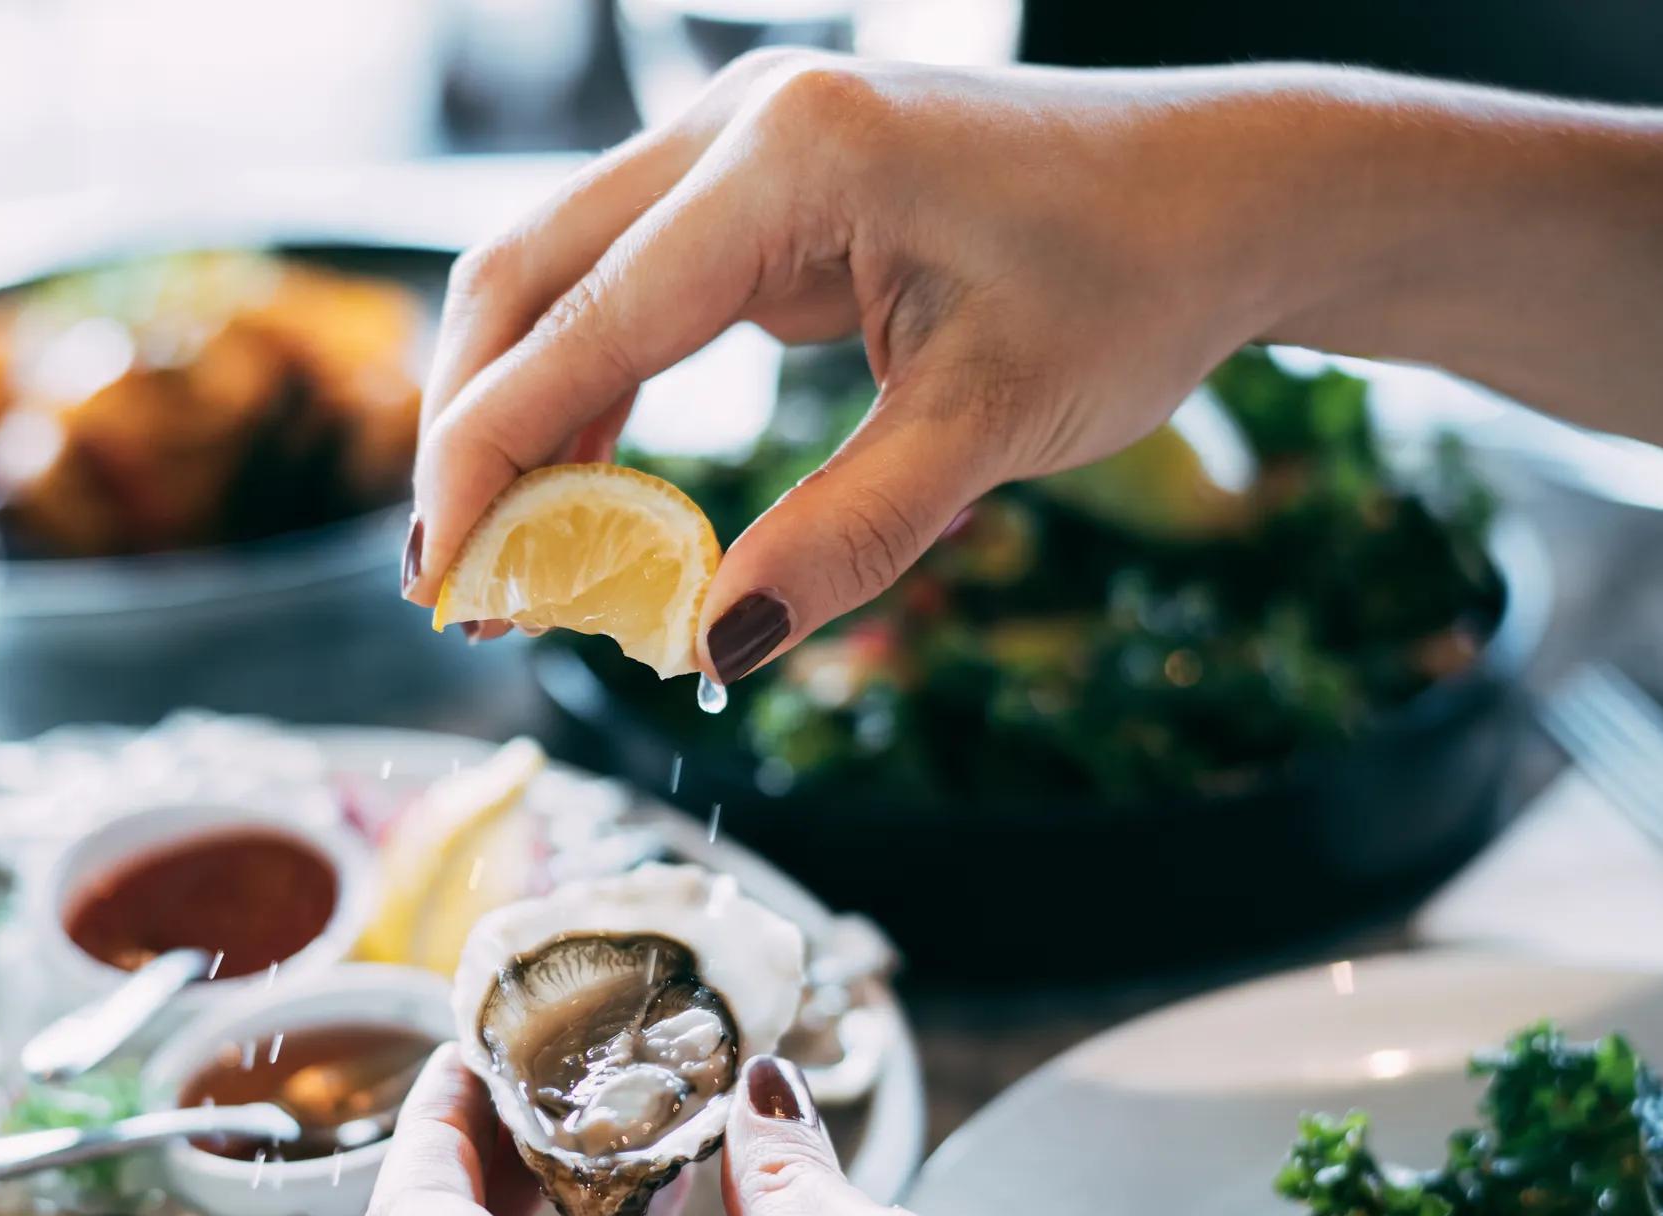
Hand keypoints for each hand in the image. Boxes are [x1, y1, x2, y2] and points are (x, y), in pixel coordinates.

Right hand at [402, 52, 1283, 679]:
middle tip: (448, 581)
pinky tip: (577, 494)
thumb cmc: (1131, 284)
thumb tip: (711, 646)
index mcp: (791, 158)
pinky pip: (624, 284)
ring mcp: (739, 142)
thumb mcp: (992, 427)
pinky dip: (585, 387)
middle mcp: (739, 123)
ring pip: (556, 273)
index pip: (582, 321)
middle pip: (524, 274)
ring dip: (512, 410)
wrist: (1224, 194)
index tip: (439, 579)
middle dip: (467, 432)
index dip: (488, 458)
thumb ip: (845, 539)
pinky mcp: (757, 185)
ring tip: (500, 559)